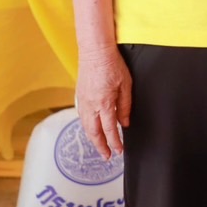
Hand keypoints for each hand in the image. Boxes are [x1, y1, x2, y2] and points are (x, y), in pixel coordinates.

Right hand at [76, 44, 131, 159]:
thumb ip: (125, 105)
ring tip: (100, 145)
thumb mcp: (126, 85)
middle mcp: (91, 105)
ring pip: (86, 126)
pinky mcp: (79, 96)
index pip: (110, 129)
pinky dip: (87, 127)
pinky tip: (92, 129)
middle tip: (107, 156)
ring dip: (93, 138)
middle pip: (94, 132)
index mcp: (104, 103)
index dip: (114, 142)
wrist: (94, 51)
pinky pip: (82, 117)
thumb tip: (125, 122)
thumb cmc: (112, 64)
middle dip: (100, 146)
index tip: (118, 151)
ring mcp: (83, 101)